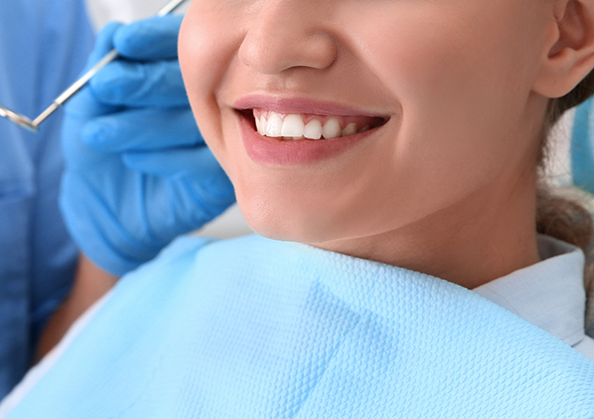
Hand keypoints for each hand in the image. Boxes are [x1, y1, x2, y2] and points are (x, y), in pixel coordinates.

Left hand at [60, 16, 234, 275]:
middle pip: (196, 81)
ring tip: (100, 135)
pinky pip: (205, 161)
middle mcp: (211, 106)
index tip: (125, 44)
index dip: (157, 40)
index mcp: (183, 78)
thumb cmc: (101, 154)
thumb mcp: (89, 108)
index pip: (185, 47)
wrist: (104, 211)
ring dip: (142, 124)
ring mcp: (223, 141)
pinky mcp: (225, 178)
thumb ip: (102, 70)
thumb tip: (113, 34)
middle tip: (105, 87)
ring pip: (197, 121)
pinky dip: (164, 158)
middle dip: (145, 81)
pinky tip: (134, 160)